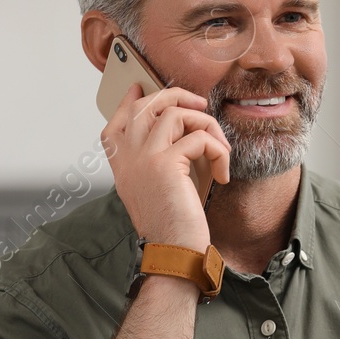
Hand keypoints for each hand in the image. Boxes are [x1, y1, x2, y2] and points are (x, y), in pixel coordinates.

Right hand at [102, 82, 230, 251]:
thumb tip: (176, 132)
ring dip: (208, 126)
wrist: (173, 251)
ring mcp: (143, 157)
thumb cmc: (171, 224)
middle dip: (177, 97)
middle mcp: (127, 157)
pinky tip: (222, 173)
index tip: (140, 87)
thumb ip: (155, 160)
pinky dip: (218, 151)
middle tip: (200, 106)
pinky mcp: (165, 163)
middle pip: (147, 105)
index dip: (129, 101)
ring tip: (219, 150)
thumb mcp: (155, 188)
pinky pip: (200, 138)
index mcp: (121, 164)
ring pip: (177, 114)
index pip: (116, 121)